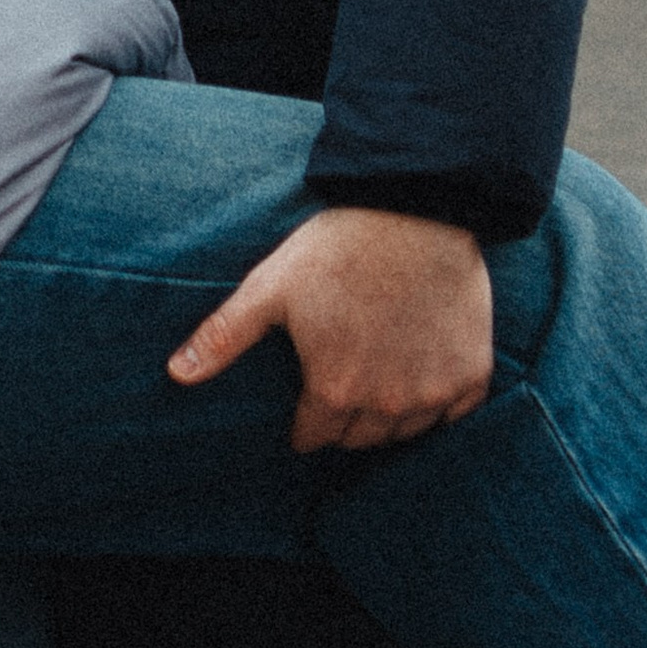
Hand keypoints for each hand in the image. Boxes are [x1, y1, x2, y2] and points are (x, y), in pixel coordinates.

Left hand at [168, 209, 492, 455]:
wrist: (415, 208)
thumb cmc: (336, 246)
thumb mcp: (270, 286)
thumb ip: (224, 336)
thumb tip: (175, 375)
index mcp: (334, 393)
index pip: (314, 437)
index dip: (306, 419)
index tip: (309, 396)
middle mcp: (386, 407)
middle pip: (359, 438)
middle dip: (345, 417)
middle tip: (343, 376)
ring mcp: (433, 395)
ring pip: (404, 430)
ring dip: (390, 411)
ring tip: (379, 368)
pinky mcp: (471, 377)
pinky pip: (454, 413)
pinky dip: (440, 399)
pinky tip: (423, 364)